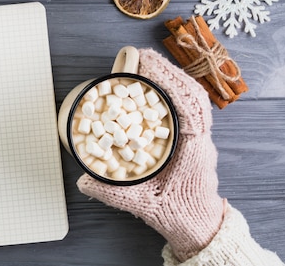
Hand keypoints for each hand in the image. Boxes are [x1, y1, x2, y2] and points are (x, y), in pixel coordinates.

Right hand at [76, 48, 224, 261]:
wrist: (199, 226)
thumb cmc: (179, 215)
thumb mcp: (142, 205)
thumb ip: (112, 193)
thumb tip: (84, 180)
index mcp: (194, 148)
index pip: (190, 106)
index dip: (169, 81)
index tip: (148, 66)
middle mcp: (200, 137)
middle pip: (192, 93)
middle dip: (167, 71)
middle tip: (140, 57)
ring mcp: (199, 135)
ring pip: (192, 96)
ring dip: (171, 77)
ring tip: (145, 64)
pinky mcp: (193, 135)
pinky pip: (187, 105)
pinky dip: (173, 88)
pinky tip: (154, 85)